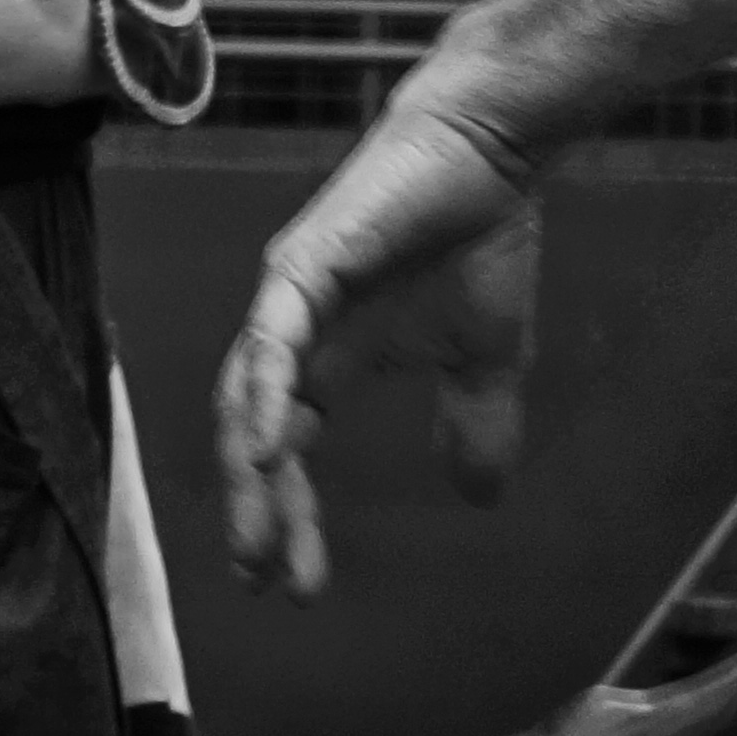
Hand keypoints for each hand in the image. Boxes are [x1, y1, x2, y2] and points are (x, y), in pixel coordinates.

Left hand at [217, 91, 536, 598]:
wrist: (491, 150)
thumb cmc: (478, 237)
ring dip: (250, 472)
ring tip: (255, 541)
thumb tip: (479, 496)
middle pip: (250, 435)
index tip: (292, 585)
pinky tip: (265, 450)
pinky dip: (262, 396)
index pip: (286, 448)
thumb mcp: (484, 360)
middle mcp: (293, 331)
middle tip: (262, 580)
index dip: (286, 515)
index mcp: (328, 358)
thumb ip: (473, 423)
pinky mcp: (302, 263)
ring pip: (245, 395)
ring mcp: (290, 296)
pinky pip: (269, 340)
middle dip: (257, 511)